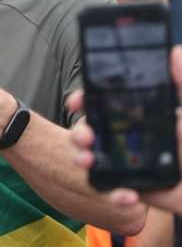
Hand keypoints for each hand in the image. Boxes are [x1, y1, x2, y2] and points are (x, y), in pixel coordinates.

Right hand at [69, 45, 181, 214]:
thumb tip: (173, 51)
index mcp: (140, 116)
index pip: (103, 105)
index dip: (86, 101)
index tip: (74, 101)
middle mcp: (130, 138)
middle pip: (92, 132)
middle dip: (80, 133)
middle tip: (83, 136)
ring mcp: (131, 165)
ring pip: (96, 160)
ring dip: (86, 159)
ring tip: (86, 160)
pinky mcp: (139, 190)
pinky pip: (118, 192)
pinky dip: (117, 194)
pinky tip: (128, 194)